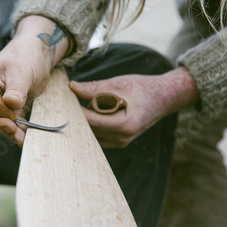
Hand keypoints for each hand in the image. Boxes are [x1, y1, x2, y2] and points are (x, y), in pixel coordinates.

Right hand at [0, 16, 69, 145]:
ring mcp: (4, 102)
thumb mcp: (20, 70)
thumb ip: (16, 89)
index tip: (10, 125)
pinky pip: (17, 121)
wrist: (40, 51)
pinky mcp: (17, 107)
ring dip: (15, 133)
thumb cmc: (26, 54)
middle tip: (18, 136)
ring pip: (6, 122)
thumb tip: (12, 104)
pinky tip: (30, 135)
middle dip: (5, 129)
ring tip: (25, 140)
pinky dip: (23, 129)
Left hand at [69, 67, 198, 147]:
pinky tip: (89, 112)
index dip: (75, 111)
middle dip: (78, 116)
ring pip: (92, 134)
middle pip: (90, 129)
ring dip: (86, 121)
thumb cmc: (144, 88)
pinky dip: (93, 124)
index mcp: (124, 125)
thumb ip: (94, 88)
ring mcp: (121, 142)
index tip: (62, 102)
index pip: (91, 121)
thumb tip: (71, 87)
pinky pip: (98, 135)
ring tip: (79, 105)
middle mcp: (122, 138)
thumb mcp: (118, 84)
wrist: (165, 97)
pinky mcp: (119, 141)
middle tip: (65, 103)